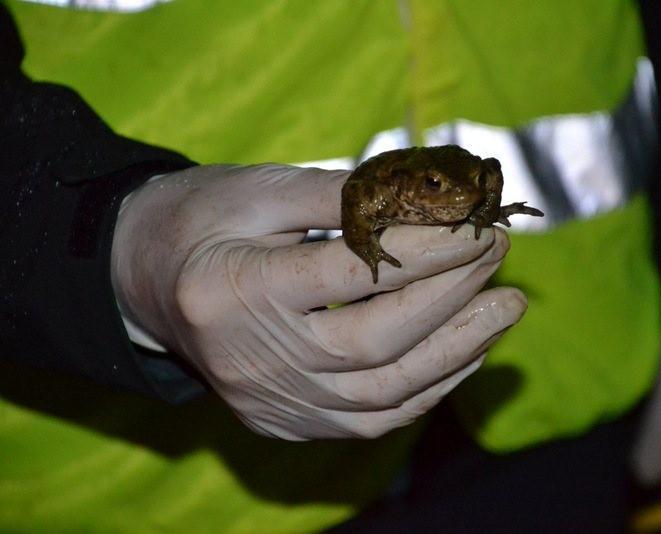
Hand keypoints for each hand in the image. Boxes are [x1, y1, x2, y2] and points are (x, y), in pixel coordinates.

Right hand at [111, 164, 525, 439]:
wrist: (142, 281)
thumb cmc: (199, 221)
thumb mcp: (258, 188)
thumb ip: (341, 193)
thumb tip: (432, 199)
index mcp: (233, 288)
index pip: (353, 274)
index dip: (429, 250)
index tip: (479, 224)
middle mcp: (251, 360)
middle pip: (375, 342)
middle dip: (452, 295)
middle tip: (498, 252)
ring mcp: (268, 401)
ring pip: (383, 393)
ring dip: (457, 349)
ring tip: (507, 307)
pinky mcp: (285, 421)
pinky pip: (372, 419)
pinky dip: (428, 387)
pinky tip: (467, 351)